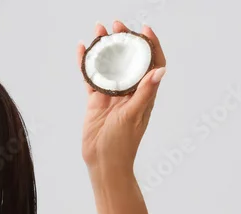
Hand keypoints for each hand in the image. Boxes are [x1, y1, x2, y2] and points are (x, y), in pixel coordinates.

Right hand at [77, 22, 166, 172]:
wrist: (104, 163)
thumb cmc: (123, 144)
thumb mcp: (134, 116)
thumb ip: (145, 92)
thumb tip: (160, 70)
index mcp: (144, 93)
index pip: (152, 63)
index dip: (150, 44)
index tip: (144, 29)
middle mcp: (128, 91)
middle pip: (128, 59)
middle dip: (123, 39)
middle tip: (116, 24)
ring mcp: (111, 95)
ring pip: (109, 65)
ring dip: (104, 48)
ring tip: (98, 30)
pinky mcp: (95, 101)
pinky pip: (91, 78)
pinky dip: (86, 64)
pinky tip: (81, 51)